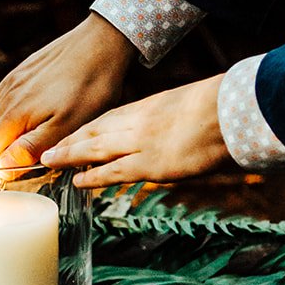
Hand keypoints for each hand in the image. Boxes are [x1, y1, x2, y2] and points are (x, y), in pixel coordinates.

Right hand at [0, 12, 135, 167]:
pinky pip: (8, 97)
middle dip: (4, 146)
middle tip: (36, 146)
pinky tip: (47, 104)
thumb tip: (1, 168)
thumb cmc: (90, 88)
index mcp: (15, 115)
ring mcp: (12, 81)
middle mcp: (6, 97)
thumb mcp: (67, 127)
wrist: (101, 43)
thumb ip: (31, 148)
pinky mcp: (21, 70)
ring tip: (46, 123)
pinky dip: (20, 108)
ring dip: (13, 127)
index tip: (22, 163)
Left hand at [40, 74, 232, 187]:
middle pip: (96, 130)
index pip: (112, 117)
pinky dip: (93, 176)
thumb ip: (182, 116)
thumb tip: (185, 126)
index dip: (89, 127)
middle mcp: (141, 122)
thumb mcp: (196, 104)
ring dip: (70, 155)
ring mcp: (143, 143)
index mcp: (152, 106)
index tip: (73, 132)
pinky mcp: (151, 165)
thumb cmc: (226, 107)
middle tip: (48, 146)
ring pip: (96, 148)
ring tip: (50, 161)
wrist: (235, 111)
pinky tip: (76, 181)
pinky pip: (114, 171)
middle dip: (71, 138)